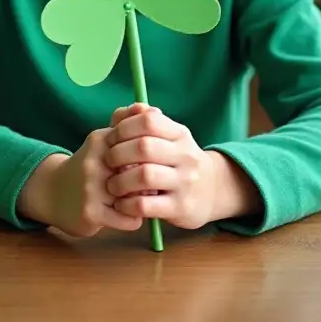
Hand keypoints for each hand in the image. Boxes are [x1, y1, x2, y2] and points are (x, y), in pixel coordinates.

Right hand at [18, 131, 143, 237]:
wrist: (51, 192)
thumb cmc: (88, 166)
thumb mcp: (103, 140)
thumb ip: (125, 123)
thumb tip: (150, 107)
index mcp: (101, 140)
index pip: (142, 146)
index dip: (151, 159)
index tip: (149, 165)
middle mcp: (95, 161)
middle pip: (143, 172)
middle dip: (149, 181)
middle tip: (145, 186)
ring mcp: (91, 187)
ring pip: (139, 198)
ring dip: (140, 201)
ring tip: (132, 199)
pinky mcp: (91, 212)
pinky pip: (130, 220)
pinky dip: (131, 219)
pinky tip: (122, 214)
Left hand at [103, 103, 219, 228]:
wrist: (212, 192)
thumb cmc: (175, 160)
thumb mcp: (166, 138)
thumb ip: (139, 123)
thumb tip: (119, 114)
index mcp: (179, 134)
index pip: (148, 121)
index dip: (123, 128)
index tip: (111, 139)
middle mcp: (186, 155)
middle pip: (144, 147)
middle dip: (117, 154)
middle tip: (107, 162)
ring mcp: (185, 182)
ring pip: (144, 176)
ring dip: (120, 181)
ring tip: (112, 185)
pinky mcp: (180, 208)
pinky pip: (145, 204)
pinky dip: (127, 204)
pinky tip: (122, 203)